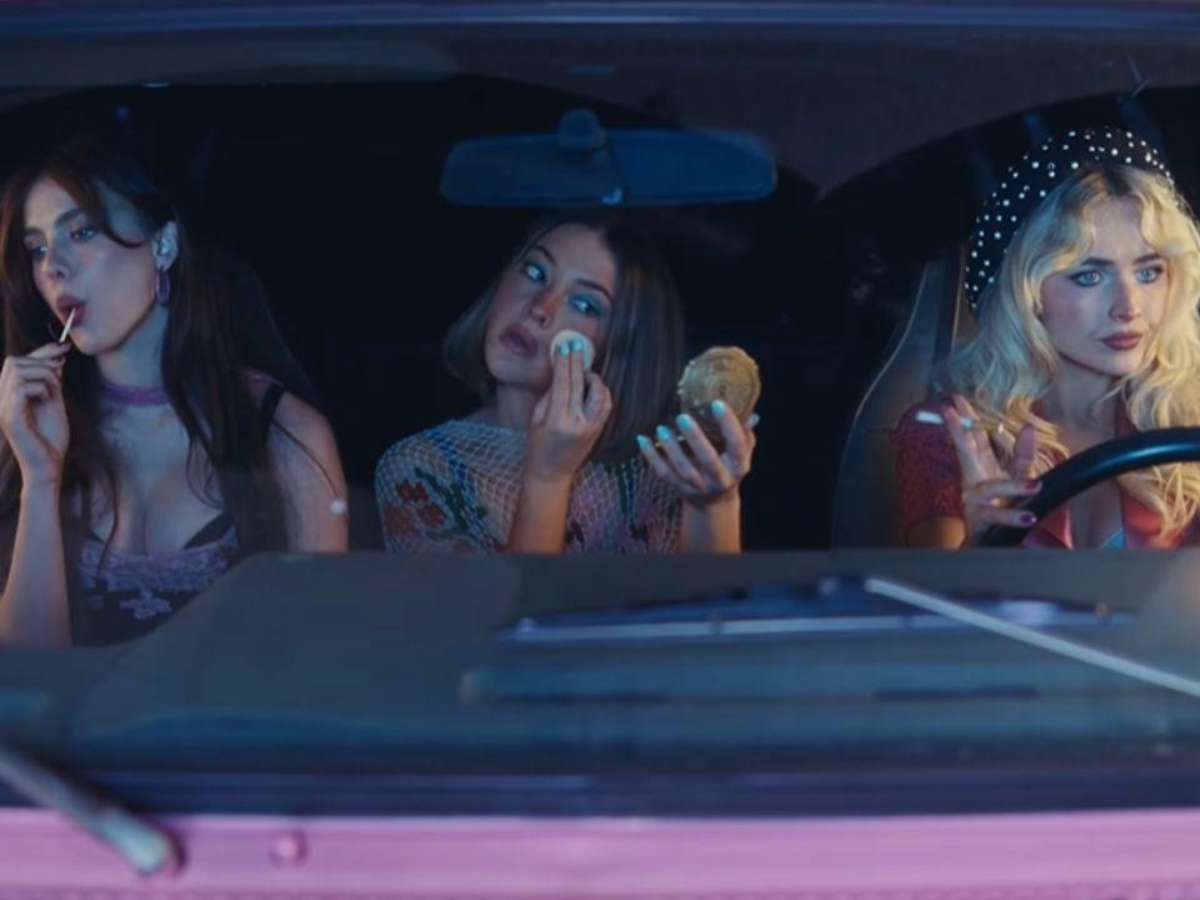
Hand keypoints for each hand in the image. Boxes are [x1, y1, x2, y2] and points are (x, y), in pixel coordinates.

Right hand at [0, 342, 69, 487]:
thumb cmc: (51, 437)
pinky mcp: (11, 419)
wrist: (50, 465)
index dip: (41, 351)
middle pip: (13, 361)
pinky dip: (40, 388)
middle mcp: (3, 399)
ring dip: (43, 374)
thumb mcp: (54, 402)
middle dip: (42, 360)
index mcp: (11, 394)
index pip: (17, 362)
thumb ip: (52, 382)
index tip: (64, 348)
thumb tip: (56, 358)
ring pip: (17, 371)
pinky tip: (48, 399)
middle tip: (62, 371)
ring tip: (56, 389)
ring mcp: (4, 408)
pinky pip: (21, 389)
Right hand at [523, 339, 612, 485]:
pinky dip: (602, 391)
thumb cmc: (538, 446)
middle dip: (578, 362)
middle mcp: (577, 422)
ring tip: (584, 370)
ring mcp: (591, 427)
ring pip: (600, 394)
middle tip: (576, 345)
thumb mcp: (536, 419)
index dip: (563, 362)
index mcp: (557, 420)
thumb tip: (561, 374)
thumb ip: (550, 396)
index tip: (563, 346)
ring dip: (593, 378)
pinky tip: (594, 385)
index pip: (563, 383)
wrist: (551, 473)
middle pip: (581, 384)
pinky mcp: (599, 430)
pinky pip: (606, 405)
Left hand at [637, 400, 756, 506]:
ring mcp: (698, 486)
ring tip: (661, 428)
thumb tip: (750, 413)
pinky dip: (651, 456)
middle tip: (682, 417)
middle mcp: (719, 479)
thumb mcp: (741, 453)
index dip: (729, 425)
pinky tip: (642, 439)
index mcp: (738, 467)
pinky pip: (662, 472)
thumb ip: (744, 433)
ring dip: (671, 449)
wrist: (713, 501)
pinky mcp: (678, 488)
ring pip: (683, 469)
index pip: (736, 445)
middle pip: (708, 460)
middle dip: (695, 439)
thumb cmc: (728, 466)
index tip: (717, 403)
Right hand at [943, 394, 1040, 544]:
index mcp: (979, 468)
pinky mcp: (979, 521)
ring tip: (1034, 485)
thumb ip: (1022, 454)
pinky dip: (1013, 518)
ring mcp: (973, 501)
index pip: (973, 439)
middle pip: (965, 453)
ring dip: (1011, 487)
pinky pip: (996, 518)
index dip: (966, 420)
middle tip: (951, 413)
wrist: (984, 543)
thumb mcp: (1013, 477)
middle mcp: (972, 481)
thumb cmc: (997, 507)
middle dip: (958, 433)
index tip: (955, 400)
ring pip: (990, 489)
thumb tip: (1029, 427)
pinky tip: (1029, 518)